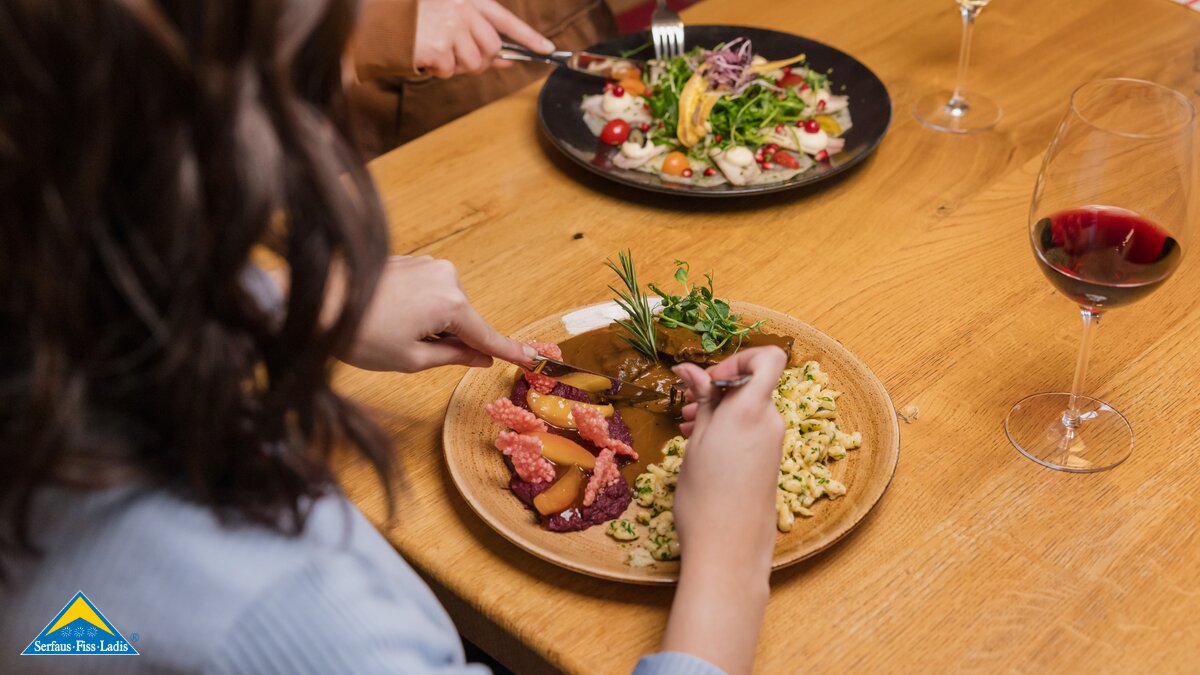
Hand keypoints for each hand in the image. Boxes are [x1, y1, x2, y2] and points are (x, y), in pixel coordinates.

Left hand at [343, 256, 534, 371]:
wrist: (317, 300)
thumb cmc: (360, 333)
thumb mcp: (411, 359)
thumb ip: (453, 357)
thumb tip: (480, 357)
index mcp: (451, 303)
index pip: (487, 335)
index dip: (508, 351)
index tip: (532, 359)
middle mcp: (447, 277)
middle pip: (464, 320)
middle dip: (449, 339)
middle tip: (408, 351)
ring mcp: (429, 265)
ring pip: (445, 306)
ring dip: (431, 324)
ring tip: (391, 331)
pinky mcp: (413, 260)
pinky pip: (430, 292)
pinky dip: (419, 309)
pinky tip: (389, 316)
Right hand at [414, 0, 553, 78]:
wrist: (379, 17)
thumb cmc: (416, 17)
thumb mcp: (449, 14)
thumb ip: (478, 32)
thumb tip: (507, 59)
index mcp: (468, 0)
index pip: (506, 20)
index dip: (529, 36)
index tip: (547, 49)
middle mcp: (462, 11)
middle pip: (491, 48)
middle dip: (480, 58)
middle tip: (458, 54)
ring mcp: (451, 29)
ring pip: (473, 64)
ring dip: (457, 65)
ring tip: (437, 50)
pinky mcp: (438, 47)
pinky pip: (450, 71)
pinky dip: (438, 70)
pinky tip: (425, 55)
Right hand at [659, 346, 787, 674]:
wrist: (729, 549)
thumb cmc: (704, 496)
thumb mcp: (697, 441)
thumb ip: (701, 400)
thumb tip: (690, 368)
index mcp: (752, 410)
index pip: (770, 358)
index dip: (740, 358)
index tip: (710, 379)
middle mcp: (771, 422)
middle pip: (754, 384)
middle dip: (719, 388)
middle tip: (687, 407)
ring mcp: (774, 443)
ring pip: (750, 408)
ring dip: (720, 410)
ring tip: (688, 429)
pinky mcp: (770, 462)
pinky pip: (752, 430)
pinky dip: (729, 429)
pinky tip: (701, 448)